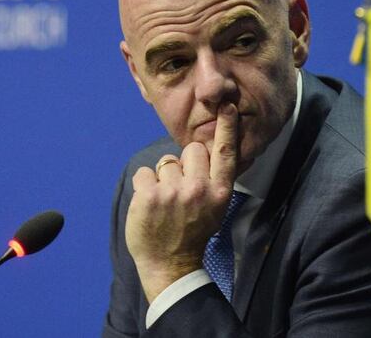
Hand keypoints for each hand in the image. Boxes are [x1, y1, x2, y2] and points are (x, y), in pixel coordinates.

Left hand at [124, 103, 238, 302]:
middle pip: (192, 149)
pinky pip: (144, 172)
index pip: (225, 153)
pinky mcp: (148, 196)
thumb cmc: (192, 232)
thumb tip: (208, 151)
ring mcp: (173, 192)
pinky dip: (143, 185)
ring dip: (162, 178)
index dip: (227, 127)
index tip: (227, 106)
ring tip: (165, 203)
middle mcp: (199, 189)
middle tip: (181, 189)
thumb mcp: (215, 208)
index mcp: (219, 192)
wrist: (169, 263)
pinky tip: (149, 204)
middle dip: (184, 163)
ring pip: (166, 162)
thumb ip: (213, 181)